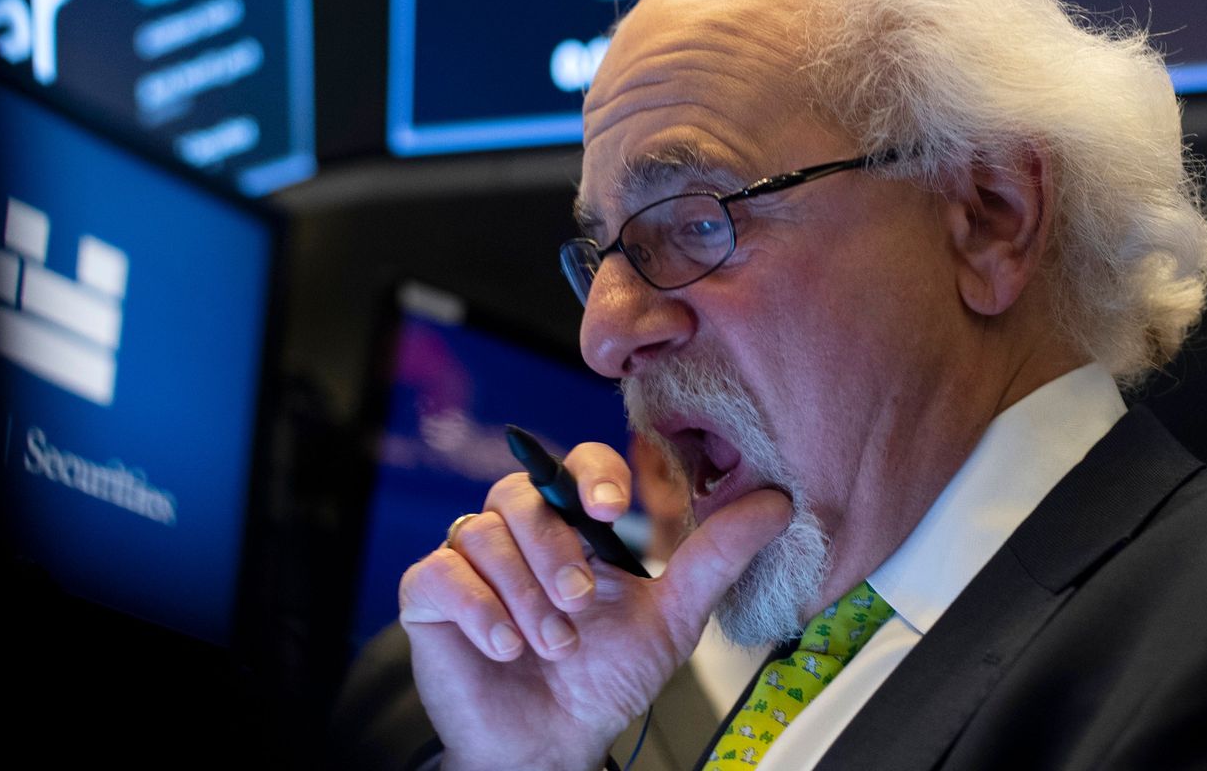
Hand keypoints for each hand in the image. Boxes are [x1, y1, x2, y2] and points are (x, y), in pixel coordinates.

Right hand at [399, 441, 791, 770]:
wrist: (552, 743)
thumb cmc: (604, 679)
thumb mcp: (672, 617)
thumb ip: (716, 559)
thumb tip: (777, 504)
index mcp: (575, 527)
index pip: (577, 464)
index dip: (590, 472)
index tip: (610, 507)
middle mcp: (521, 533)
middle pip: (521, 494)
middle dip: (556, 549)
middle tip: (582, 601)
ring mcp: (471, 561)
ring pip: (483, 533)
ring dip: (526, 593)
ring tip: (553, 643)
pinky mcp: (429, 595)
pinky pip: (442, 575)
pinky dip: (481, 610)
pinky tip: (507, 646)